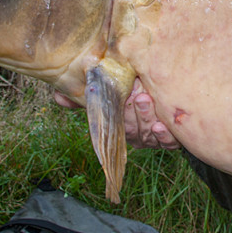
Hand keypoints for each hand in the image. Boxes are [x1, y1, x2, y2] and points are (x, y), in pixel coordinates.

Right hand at [53, 78, 180, 149]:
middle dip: (135, 114)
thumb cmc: (135, 90)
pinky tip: (163, 126)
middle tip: (139, 95)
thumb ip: (88, 94)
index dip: (121, 116)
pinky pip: (168, 143)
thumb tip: (58, 97)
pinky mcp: (173, 139)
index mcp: (123, 126)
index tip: (124, 99)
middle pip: (133, 131)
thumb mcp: (112, 90)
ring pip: (148, 135)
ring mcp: (154, 138)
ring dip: (147, 118)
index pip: (118, 126)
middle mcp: (138, 134)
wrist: (168, 89)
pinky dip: (165, 136)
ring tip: (149, 100)